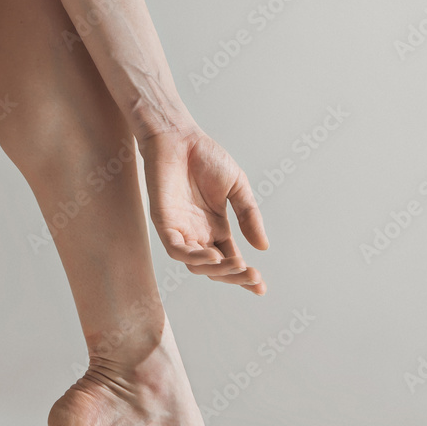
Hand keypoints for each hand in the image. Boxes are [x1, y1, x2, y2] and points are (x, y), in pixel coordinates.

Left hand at [140, 128, 268, 294]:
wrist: (179, 137)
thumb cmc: (205, 157)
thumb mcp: (237, 188)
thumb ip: (248, 216)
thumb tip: (262, 247)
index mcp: (216, 228)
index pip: (230, 260)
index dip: (244, 276)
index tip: (261, 288)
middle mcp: (198, 234)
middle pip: (215, 268)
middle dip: (234, 276)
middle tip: (253, 276)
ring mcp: (180, 230)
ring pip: (196, 265)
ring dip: (216, 270)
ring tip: (237, 265)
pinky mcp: (164, 222)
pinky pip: (177, 249)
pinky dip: (193, 258)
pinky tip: (212, 256)